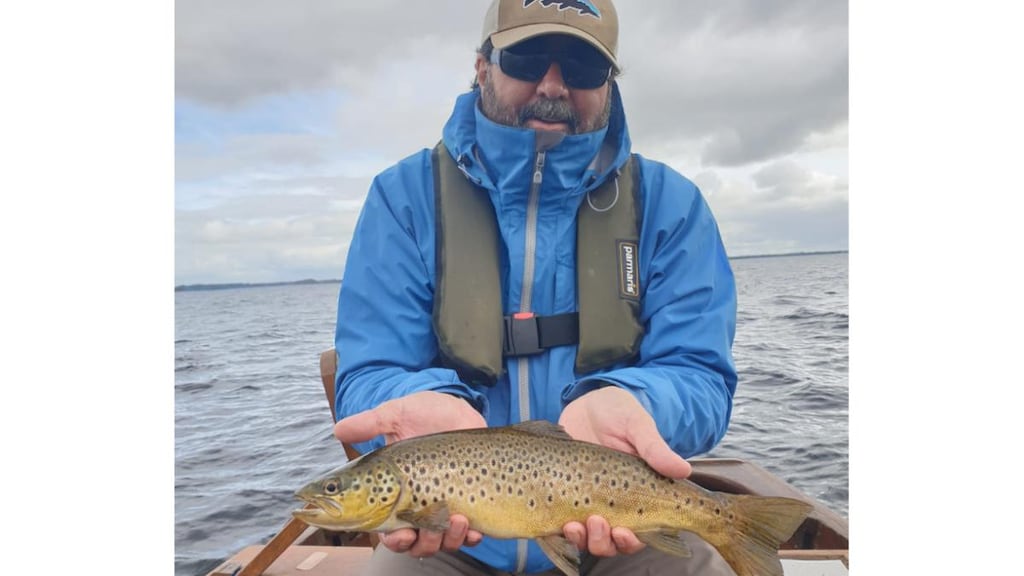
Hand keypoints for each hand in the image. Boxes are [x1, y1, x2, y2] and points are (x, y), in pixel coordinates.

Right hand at [333, 391, 486, 555]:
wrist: (461, 407)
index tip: (399, 533)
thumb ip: (368, 424)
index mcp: (394, 493)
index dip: (393, 539)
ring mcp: (445, 506)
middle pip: (415, 543)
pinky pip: (470, 535)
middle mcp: (418, 505)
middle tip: (428, 529)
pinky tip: (473, 527)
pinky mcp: (469, 504)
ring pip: (442, 542)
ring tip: (456, 519)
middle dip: (422, 543)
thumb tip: (338, 430)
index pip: (388, 529)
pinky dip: (471, 537)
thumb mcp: (396, 414)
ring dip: (448, 539)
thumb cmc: (426, 412)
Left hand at [558, 386, 690, 556]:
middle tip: (596, 522)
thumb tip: (683, 469)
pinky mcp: (563, 496)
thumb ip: (655, 448)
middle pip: (611, 541)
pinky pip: (562, 523)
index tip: (624, 531)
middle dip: (603, 541)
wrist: (586, 402)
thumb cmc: (619, 413)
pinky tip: (560, 522)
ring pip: (586, 538)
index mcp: (637, 494)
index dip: (632, 540)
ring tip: (574, 525)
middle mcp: (613, 504)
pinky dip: (561, 530)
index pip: (639, 532)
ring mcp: (586, 500)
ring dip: (582, 539)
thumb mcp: (637, 426)